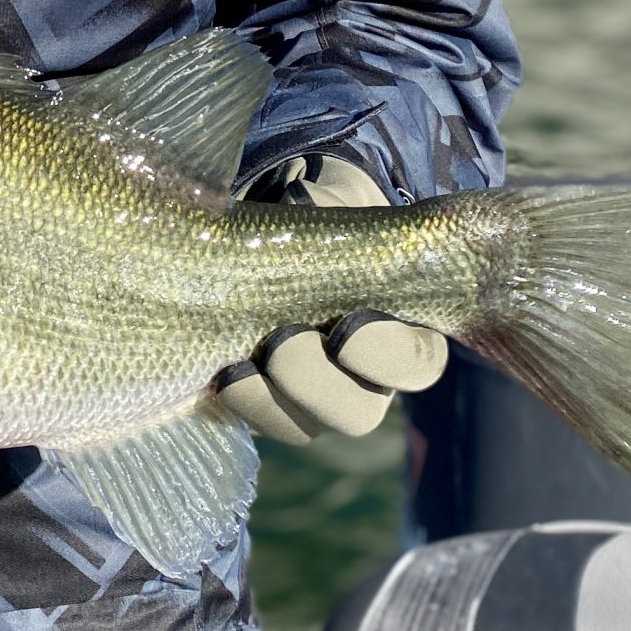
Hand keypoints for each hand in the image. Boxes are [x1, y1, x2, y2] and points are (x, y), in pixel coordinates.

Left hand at [216, 155, 447, 443]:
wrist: (271, 244)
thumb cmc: (317, 225)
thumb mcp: (332, 208)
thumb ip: (328, 208)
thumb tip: (301, 203)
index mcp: (404, 334)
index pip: (416, 365)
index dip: (386, 355)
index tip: (347, 327)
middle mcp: (364, 383)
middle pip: (359, 414)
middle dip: (316, 383)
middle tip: (282, 343)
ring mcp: (314, 403)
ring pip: (303, 426)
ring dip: (269, 401)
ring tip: (237, 368)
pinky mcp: (264, 406)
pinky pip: (253, 423)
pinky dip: (234, 401)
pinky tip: (215, 376)